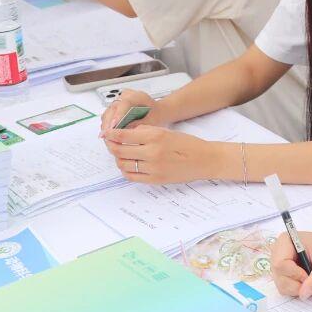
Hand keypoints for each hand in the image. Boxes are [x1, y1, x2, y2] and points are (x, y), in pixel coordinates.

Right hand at [99, 89, 161, 134]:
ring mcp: (119, 102)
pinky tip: (110, 136)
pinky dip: (108, 127)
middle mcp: (125, 96)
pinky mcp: (115, 109)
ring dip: (107, 126)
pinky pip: (108, 117)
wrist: (158, 112)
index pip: (124, 104)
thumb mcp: (152, 121)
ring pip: (108, 113)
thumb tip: (124, 131)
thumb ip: (139, 125)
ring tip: (109, 139)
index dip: (118, 116)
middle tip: (109, 138)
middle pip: (112, 109)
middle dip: (109, 124)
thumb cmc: (156, 115)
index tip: (113, 127)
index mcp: (136, 96)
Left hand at [102, 124, 218, 183]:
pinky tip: (128, 165)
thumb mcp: (166, 131)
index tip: (106, 133)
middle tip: (110, 143)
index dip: (111, 134)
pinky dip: (125, 170)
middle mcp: (153, 152)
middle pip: (120, 150)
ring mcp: (153, 168)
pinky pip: (131, 176)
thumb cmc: (188, 144)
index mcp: (156, 136)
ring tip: (121, 154)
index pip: (124, 135)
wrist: (205, 160)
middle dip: (111, 146)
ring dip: (118, 158)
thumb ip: (145, 132)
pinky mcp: (155, 179)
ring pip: (123, 164)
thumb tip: (124, 133)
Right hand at [269, 228, 311, 298]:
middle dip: (297, 284)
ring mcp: (279, 265)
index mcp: (285, 242)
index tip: (309, 276)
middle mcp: (277, 253)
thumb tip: (303, 294)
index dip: (295, 274)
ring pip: (281, 285)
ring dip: (298, 288)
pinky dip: (298, 289)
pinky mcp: (283, 274)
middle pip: (279, 277)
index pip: (280, 264)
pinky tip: (308, 281)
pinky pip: (286, 288)